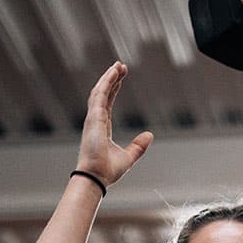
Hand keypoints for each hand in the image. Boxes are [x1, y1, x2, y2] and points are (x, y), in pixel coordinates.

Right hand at [76, 62, 152, 188]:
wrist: (97, 177)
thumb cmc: (108, 171)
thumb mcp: (129, 157)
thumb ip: (138, 146)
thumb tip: (149, 135)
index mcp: (102, 128)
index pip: (107, 103)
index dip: (113, 89)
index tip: (120, 78)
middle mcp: (95, 121)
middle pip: (103, 94)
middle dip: (111, 79)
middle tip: (120, 66)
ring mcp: (93, 118)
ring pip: (100, 91)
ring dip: (109, 77)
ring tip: (118, 65)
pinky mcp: (93, 117)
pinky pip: (100, 94)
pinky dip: (107, 82)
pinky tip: (114, 72)